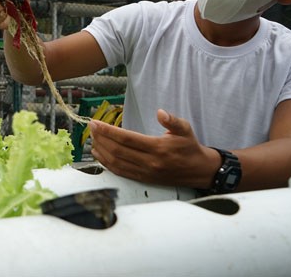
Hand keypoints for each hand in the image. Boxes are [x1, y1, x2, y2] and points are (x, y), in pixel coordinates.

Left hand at [89, 109, 218, 188]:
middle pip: (117, 150)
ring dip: (101, 151)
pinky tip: (99, 155)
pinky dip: (106, 164)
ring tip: (92, 139)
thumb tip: (160, 113)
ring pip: (116, 162)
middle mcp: (149, 162)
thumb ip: (172, 120)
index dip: (108, 130)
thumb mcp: (185, 129)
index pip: (126, 138)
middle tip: (91, 128)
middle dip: (101, 138)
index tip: (96, 123)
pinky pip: (120, 172)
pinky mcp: (143, 179)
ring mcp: (145, 173)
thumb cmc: (189, 147)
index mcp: (158, 148)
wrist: (199, 171)